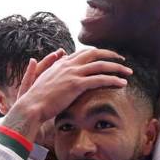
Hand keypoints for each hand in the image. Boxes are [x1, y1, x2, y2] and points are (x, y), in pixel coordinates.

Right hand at [14, 48, 131, 122]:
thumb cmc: (35, 97)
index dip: (97, 54)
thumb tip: (58, 53)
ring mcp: (72, 73)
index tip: (106, 58)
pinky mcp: (76, 84)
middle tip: (122, 60)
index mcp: (61, 63)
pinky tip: (122, 83)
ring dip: (117, 68)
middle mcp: (68, 64)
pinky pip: (99, 79)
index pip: (83, 52)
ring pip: (101, 65)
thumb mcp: (41, 77)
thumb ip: (49, 63)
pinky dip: (113, 80)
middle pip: (94, 53)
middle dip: (111, 55)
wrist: (31, 106)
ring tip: (128, 72)